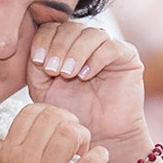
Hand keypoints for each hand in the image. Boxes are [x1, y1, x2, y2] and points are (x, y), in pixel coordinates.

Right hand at [0, 103, 106, 162]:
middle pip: (53, 117)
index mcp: (7, 156)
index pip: (30, 112)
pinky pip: (92, 159)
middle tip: (76, 140)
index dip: (50, 113)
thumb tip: (40, 130)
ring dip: (84, 136)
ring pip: (71, 132)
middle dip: (70, 122)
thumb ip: (17, 153)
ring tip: (84, 151)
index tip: (59, 128)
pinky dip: (100, 156)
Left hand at [26, 22, 147, 150]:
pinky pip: (111, 47)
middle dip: (58, 46)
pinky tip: (85, 75)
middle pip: (71, 27)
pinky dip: (95, 59)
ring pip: (91, 34)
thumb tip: (35, 48)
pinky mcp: (127, 57)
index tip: (38, 61)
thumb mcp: (43, 89)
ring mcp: (107, 47)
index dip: (43, 40)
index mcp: (65, 45)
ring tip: (67, 74)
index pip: (53, 28)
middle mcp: (86, 43)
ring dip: (75, 52)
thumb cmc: (70, 114)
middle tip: (53, 69)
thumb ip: (35, 66)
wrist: (98, 135)